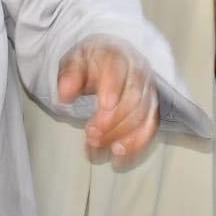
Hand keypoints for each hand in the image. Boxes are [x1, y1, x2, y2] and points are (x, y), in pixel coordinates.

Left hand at [56, 35, 159, 159]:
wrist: (109, 61)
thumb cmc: (90, 63)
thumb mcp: (74, 62)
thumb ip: (70, 75)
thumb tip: (64, 94)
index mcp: (117, 57)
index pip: (118, 71)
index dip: (112, 88)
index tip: (102, 106)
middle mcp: (138, 73)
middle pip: (132, 98)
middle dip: (112, 120)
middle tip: (90, 134)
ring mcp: (148, 91)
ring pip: (142, 116)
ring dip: (121, 136)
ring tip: (99, 148)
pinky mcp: (151, 109)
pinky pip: (150, 128)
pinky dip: (136, 145)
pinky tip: (118, 158)